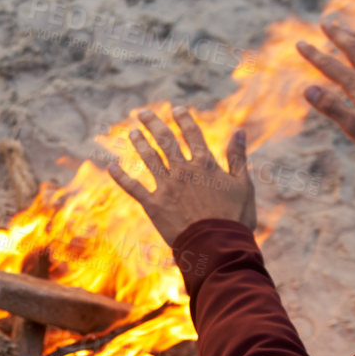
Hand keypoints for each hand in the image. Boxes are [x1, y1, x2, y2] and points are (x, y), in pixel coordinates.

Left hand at [107, 106, 255, 246]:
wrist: (217, 246)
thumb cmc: (234, 218)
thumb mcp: (243, 185)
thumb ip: (238, 157)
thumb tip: (239, 131)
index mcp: (205, 164)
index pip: (192, 134)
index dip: (184, 119)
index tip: (176, 109)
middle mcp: (183, 170)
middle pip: (165, 140)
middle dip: (153, 124)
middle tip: (142, 113)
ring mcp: (167, 186)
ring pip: (149, 158)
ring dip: (139, 144)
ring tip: (132, 133)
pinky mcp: (154, 205)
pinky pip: (133, 187)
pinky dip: (121, 177)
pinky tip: (111, 167)